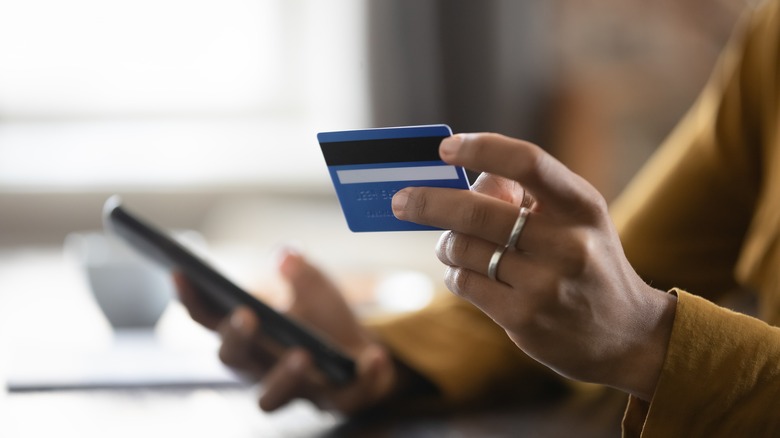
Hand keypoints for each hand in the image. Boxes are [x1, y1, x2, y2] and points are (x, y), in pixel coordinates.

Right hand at [174, 249, 399, 413]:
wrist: (364, 355)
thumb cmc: (325, 322)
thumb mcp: (317, 289)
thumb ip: (301, 272)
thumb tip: (285, 255)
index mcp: (250, 337)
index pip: (210, 321)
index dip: (192, 299)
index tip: (179, 270)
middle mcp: (261, 368)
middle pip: (233, 361)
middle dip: (236, 339)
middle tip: (247, 314)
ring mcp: (296, 390)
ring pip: (271, 398)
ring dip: (284, 376)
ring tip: (303, 353)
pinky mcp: (337, 402)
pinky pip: (347, 397)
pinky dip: (363, 377)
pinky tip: (374, 358)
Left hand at [391, 133, 676, 399]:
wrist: (626, 336)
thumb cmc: (589, 264)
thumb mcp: (577, 220)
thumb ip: (528, 195)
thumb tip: (466, 180)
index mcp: (583, 206)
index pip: (528, 162)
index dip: (482, 149)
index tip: (446, 148)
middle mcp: (567, 243)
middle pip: (477, 210)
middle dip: (428, 202)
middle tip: (401, 200)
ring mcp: (545, 284)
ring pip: (462, 248)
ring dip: (445, 243)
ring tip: (451, 245)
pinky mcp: (523, 317)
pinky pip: (463, 282)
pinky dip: (455, 272)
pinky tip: (467, 273)